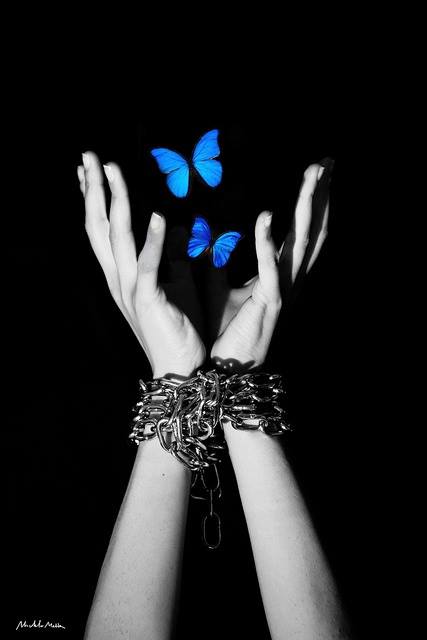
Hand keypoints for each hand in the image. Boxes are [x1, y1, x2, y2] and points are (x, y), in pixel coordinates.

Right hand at [78, 152, 204, 377]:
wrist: (179, 367)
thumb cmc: (177, 326)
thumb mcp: (173, 285)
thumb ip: (171, 258)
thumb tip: (178, 230)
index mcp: (122, 276)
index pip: (103, 230)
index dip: (96, 199)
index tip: (92, 171)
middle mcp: (118, 279)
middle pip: (100, 227)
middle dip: (93, 190)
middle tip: (88, 155)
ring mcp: (129, 290)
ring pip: (117, 238)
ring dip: (116, 202)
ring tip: (111, 170)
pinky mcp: (147, 300)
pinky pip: (148, 265)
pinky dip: (152, 241)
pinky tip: (156, 215)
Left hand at [209, 160, 332, 370]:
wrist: (226, 368)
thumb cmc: (225, 331)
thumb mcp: (221, 290)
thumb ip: (218, 263)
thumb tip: (208, 239)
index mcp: (280, 276)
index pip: (302, 232)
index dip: (312, 203)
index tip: (317, 173)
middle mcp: (288, 280)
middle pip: (312, 231)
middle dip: (321, 196)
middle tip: (327, 162)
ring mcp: (282, 291)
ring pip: (301, 243)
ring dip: (306, 208)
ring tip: (312, 175)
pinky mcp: (268, 303)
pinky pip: (270, 268)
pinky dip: (266, 242)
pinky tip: (264, 216)